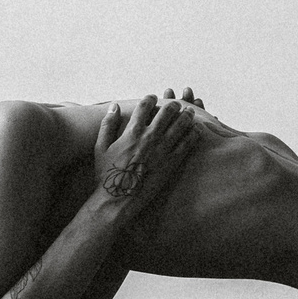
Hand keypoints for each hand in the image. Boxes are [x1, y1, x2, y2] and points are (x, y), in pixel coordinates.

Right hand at [91, 92, 201, 223]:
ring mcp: (162, 150)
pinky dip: (193, 134)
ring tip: (190, 112)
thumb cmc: (106, 174)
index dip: (151, 98)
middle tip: (176, 104)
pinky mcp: (171, 163)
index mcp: (132, 131)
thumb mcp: (100, 147)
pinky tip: (197, 130)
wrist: (117, 200)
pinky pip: (187, 144)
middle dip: (173, 105)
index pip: (145, 105)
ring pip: (180, 125)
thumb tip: (115, 105)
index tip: (154, 97)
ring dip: (187, 116)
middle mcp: (149, 137)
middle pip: (167, 112)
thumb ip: (108, 124)